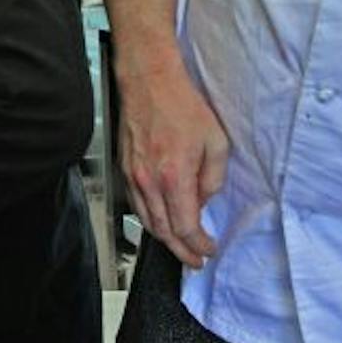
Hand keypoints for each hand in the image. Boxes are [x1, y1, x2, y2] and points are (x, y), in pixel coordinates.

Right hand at [116, 58, 229, 269]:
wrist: (149, 82)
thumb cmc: (182, 106)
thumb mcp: (216, 141)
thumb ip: (213, 178)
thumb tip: (204, 199)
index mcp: (174, 177)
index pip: (185, 227)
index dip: (198, 245)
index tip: (209, 249)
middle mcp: (149, 183)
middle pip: (164, 233)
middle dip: (181, 252)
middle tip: (195, 260)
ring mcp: (133, 177)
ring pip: (148, 222)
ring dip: (165, 240)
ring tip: (181, 247)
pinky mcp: (125, 170)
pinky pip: (137, 206)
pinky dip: (151, 220)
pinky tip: (162, 222)